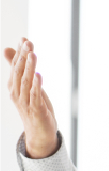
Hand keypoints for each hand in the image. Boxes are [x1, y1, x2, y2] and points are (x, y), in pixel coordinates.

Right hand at [5, 38, 57, 157]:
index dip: (20, 52)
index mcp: (14, 85)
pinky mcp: (36, 109)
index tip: (24, 38)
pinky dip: (37, 85)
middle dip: (23, 57)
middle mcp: (16, 92)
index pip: (16, 66)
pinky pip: (35, 96)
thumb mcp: (26, 86)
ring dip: (29, 67)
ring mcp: (25, 101)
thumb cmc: (33, 107)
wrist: (38, 132)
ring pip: (26, 81)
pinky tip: (39, 75)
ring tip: (32, 54)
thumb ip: (18, 68)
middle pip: (19, 71)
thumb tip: (8, 48)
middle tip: (28, 43)